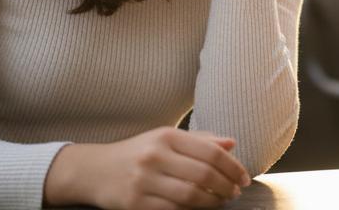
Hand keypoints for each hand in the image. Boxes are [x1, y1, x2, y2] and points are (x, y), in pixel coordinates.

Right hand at [44, 127, 250, 208]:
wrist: (94, 170)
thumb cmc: (138, 153)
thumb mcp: (165, 139)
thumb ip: (200, 140)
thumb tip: (231, 143)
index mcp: (167, 136)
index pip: (211, 151)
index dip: (233, 167)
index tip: (244, 178)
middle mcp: (155, 156)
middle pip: (204, 174)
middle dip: (226, 186)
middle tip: (235, 192)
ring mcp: (144, 180)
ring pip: (190, 196)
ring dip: (213, 202)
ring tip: (221, 202)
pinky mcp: (135, 203)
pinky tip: (199, 209)